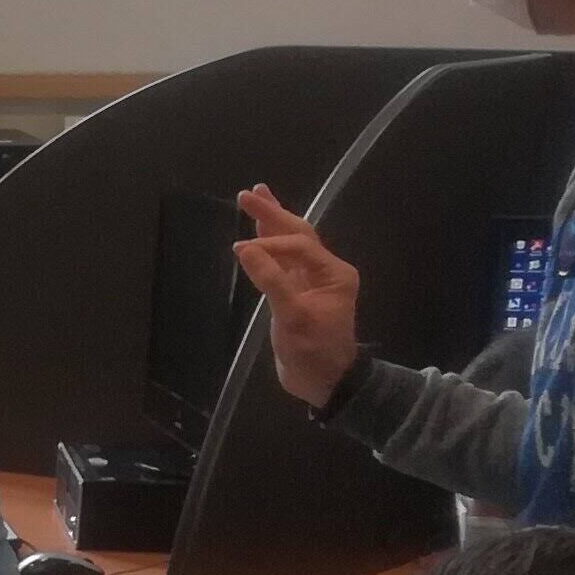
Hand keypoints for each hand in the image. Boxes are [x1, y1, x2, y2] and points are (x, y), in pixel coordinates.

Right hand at [234, 185, 360, 408]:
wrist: (324, 382)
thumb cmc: (313, 351)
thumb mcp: (293, 317)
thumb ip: (271, 281)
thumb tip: (245, 248)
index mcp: (333, 273)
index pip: (298, 246)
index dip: (269, 244)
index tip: (240, 250)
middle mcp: (326, 271)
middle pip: (298, 234)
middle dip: (273, 213)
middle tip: (248, 192)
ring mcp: (311, 281)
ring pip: (291, 244)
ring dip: (272, 223)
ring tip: (256, 199)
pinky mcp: (297, 293)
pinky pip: (283, 262)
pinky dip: (269, 246)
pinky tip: (258, 234)